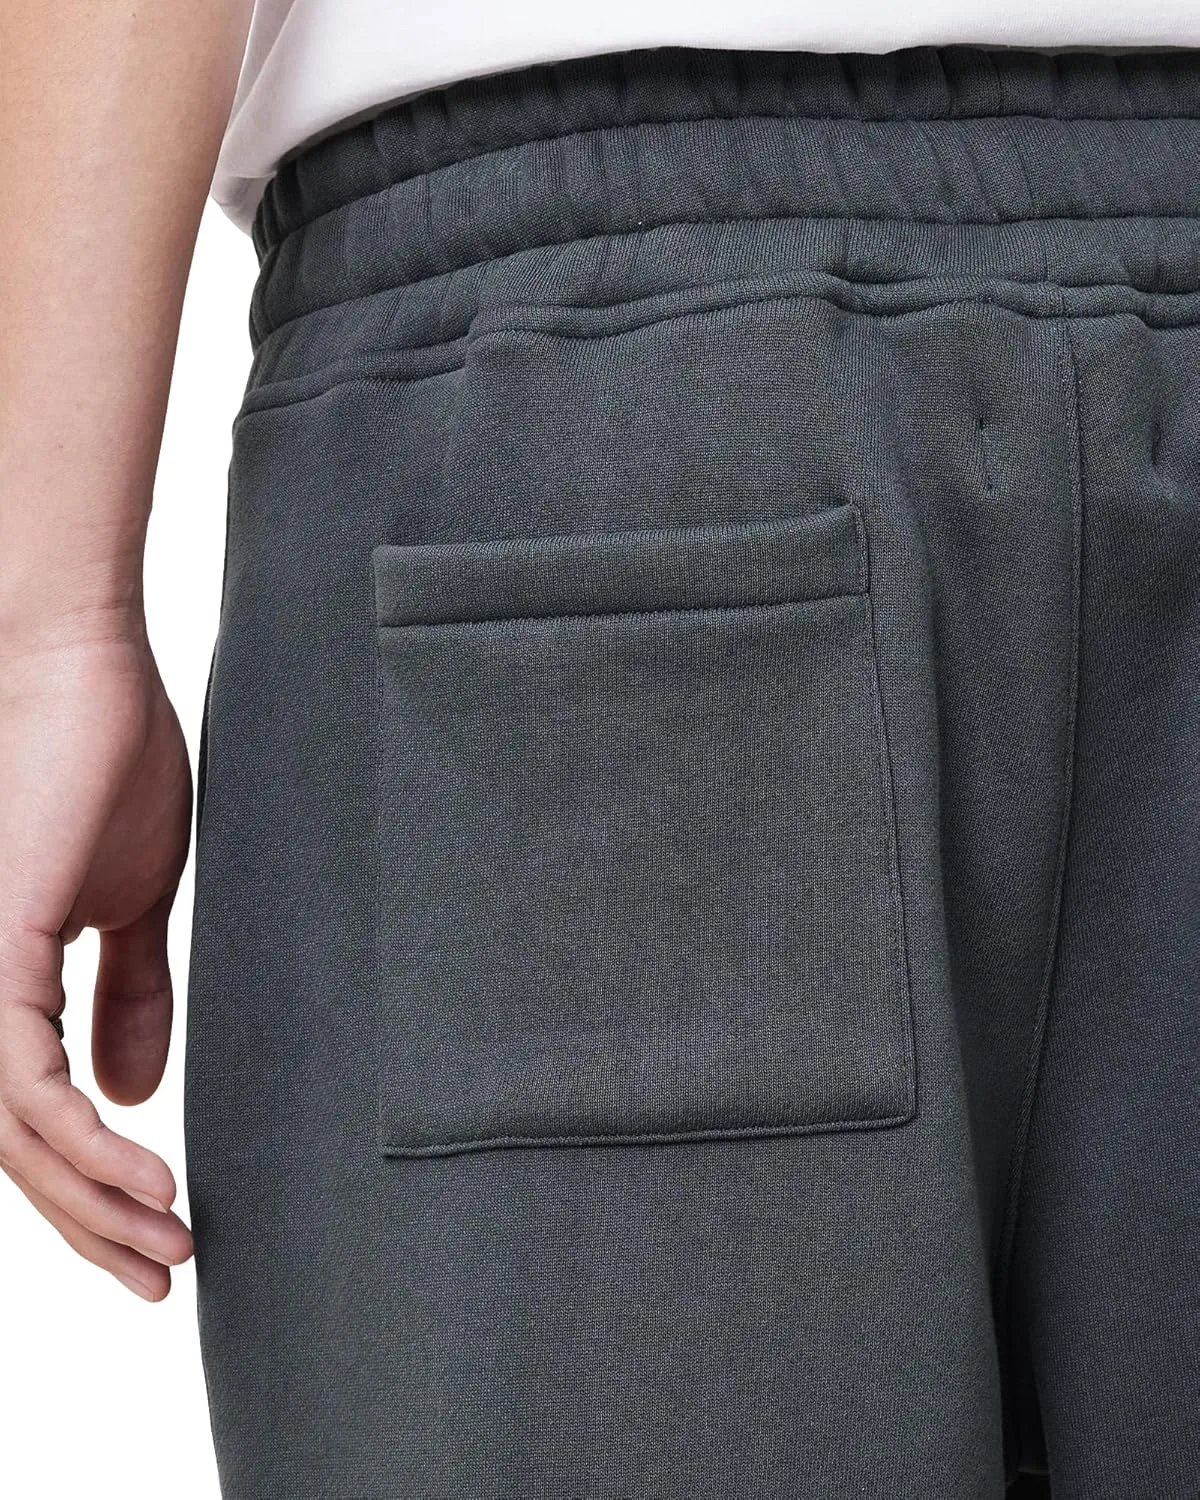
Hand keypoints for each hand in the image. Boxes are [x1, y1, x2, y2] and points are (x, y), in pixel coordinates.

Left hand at [0, 626, 195, 1299]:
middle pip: (10, 1150)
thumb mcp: (132, 899)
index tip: (161, 1234)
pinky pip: (21, 1088)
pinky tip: (145, 1181)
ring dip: (91, 1204)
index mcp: (0, 982)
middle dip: (89, 1223)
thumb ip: (128, 992)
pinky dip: (82, 1148)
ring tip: (168, 1245)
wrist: (76, 658)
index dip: (88, 1188)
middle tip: (164, 1273)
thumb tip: (133, 1092)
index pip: (29, 1117)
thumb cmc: (103, 756)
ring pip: (9, 1137)